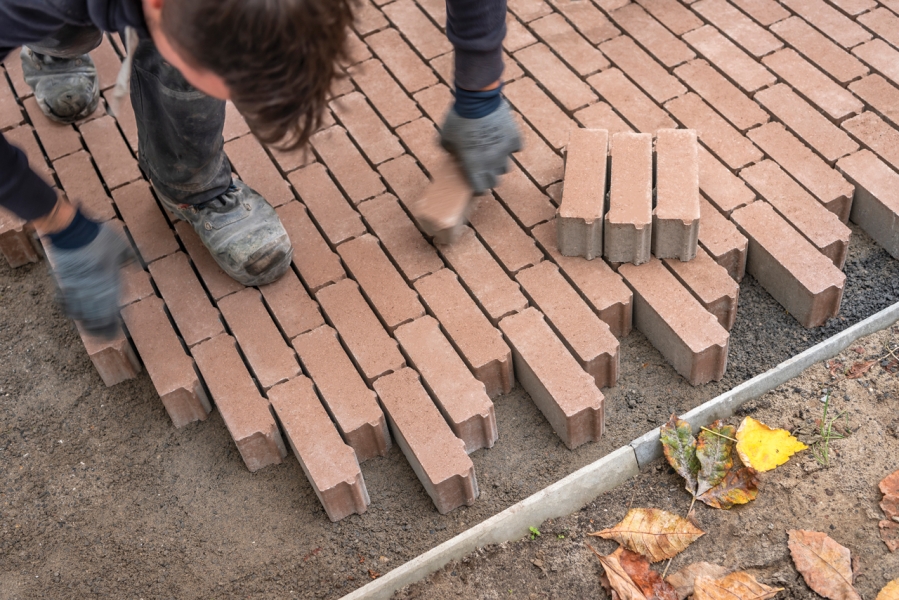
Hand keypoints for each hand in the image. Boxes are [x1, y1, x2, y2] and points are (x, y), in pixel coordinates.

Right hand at [44, 220, 131, 338]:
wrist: (74, 230)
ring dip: (86, 324)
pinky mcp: (63, 283)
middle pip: (97, 318)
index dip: (115, 324)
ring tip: (91, 330)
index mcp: (110, 283)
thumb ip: (131, 258)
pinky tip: (73, 314)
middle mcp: (94, 290)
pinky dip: (69, 310)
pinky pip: (65, 303)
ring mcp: (77, 288)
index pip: (112, 311)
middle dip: (102, 329)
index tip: (118, 332)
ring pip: (81, 314)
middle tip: (107, 337)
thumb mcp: (122, 246)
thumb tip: (139, 265)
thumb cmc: (100, 237)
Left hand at [439, 98, 521, 193]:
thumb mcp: (445, 136)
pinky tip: (503, 137)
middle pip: (495, 181)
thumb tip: (452, 153)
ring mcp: (505, 151)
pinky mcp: (515, 139)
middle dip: (489, 177)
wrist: (477, 99)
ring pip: (506, 167)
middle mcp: (492, 162)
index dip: (478, 188)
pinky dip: (510, 145)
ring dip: (499, 163)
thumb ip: (448, 150)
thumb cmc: (458, 118)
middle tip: (484, 168)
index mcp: (474, 165)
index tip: (476, 183)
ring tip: (493, 152)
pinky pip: (515, 148)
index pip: (481, 189)